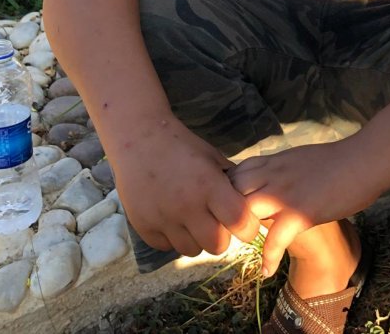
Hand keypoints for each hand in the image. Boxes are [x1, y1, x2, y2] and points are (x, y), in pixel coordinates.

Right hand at [110, 121, 261, 259]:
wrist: (138, 139)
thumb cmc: (181, 146)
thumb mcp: (212, 157)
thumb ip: (231, 182)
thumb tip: (251, 204)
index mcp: (209, 186)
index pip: (240, 223)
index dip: (247, 227)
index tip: (244, 223)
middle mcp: (186, 206)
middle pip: (217, 246)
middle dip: (221, 237)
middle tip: (216, 222)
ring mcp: (163, 219)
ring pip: (192, 250)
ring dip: (197, 239)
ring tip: (192, 219)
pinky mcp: (144, 227)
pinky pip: (167, 246)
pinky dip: (173, 237)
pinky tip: (172, 218)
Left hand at [229, 138, 381, 276]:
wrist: (363, 161)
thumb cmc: (340, 160)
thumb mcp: (301, 158)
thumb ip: (283, 168)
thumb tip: (276, 177)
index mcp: (275, 161)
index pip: (236, 172)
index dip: (229, 190)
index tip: (231, 207)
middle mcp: (274, 175)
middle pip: (231, 191)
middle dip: (226, 210)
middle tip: (233, 230)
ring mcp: (285, 194)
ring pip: (244, 211)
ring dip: (241, 231)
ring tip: (246, 247)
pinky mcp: (301, 213)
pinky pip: (274, 239)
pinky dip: (268, 258)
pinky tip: (267, 271)